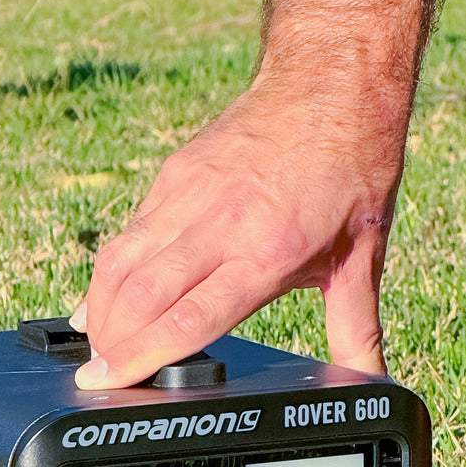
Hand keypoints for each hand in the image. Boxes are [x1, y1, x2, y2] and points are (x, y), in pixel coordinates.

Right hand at [73, 64, 410, 387]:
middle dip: (111, 342)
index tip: (109, 381)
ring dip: (101, 305)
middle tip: (97, 375)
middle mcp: (220, 222)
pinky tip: (106, 294)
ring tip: (94, 341)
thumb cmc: (353, 167)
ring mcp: (190, 192)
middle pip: (142, 294)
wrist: (334, 82)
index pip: (188, 317)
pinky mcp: (176, 171)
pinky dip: (112, 268)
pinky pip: (132, 229)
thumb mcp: (363, 257)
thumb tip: (372, 384)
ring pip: (122, 258)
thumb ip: (357, 329)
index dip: (142, 355)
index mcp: (266, 251)